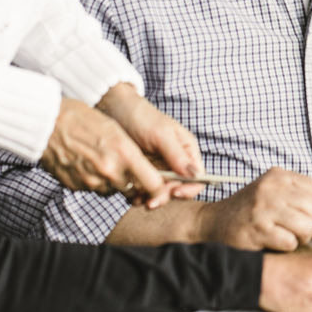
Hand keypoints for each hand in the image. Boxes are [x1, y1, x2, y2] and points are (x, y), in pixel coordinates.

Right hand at [42, 98, 172, 200]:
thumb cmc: (84, 119)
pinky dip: (94, 181)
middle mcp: (109, 171)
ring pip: (112, 190)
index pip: (153, 184)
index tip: (160, 185)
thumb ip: (132, 153)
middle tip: (124, 165)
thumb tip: (145, 172)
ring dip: (113, 181)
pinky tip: (87, 163)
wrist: (48, 122)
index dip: (159, 187)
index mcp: (124, 153)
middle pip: (132, 189)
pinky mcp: (75, 186)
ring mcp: (90, 181)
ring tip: (102, 159)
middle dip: (133, 181)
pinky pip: (93, 189)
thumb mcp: (116, 130)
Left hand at [98, 83, 204, 206]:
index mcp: (186, 151)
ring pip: (160, 193)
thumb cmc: (142, 117)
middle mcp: (175, 163)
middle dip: (166, 196)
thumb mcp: (161, 134)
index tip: (175, 192)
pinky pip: (144, 190)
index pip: (197, 177)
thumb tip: (196, 175)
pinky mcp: (141, 173)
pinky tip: (131, 195)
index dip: (190, 188)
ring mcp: (158, 169)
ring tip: (138, 199)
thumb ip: (177, 155)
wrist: (113, 110)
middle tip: (151, 201)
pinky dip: (138, 196)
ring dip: (151, 198)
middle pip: (178, 189)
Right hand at [197, 168, 311, 250]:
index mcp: (281, 176)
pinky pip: (289, 242)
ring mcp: (263, 207)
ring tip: (292, 238)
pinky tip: (277, 243)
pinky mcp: (256, 229)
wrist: (212, 224)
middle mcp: (272, 188)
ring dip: (304, 238)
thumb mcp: (281, 198)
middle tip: (310, 235)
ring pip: (307, 226)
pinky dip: (288, 247)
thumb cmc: (250, 212)